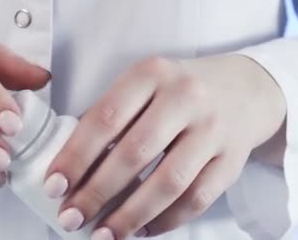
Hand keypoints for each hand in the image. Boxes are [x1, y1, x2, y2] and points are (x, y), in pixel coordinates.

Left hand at [44, 55, 285, 238]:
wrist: (244, 89)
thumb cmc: (175, 91)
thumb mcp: (141, 85)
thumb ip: (109, 115)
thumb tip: (69, 164)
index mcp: (150, 73)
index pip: (105, 119)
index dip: (76, 156)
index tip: (54, 186)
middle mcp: (185, 97)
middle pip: (135, 153)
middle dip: (97, 192)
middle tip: (70, 217)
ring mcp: (213, 129)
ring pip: (169, 182)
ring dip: (130, 215)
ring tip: (102, 235)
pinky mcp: (233, 159)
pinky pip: (198, 198)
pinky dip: (166, 221)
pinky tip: (141, 231)